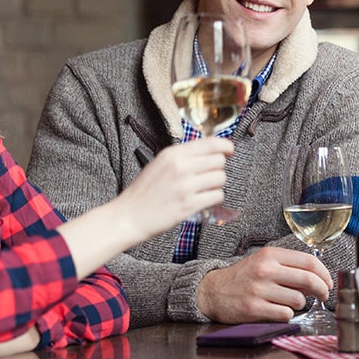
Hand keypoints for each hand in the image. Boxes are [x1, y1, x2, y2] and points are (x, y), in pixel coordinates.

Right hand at [112, 137, 233, 237]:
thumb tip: (213, 152)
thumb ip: (184, 156)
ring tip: (202, 190)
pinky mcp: (189, 205)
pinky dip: (213, 199)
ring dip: (216, 185)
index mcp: (173, 153)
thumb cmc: (145, 190)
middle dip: (217, 169)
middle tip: (207, 177)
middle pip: (219, 161)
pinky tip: (201, 200)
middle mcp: (180, 167)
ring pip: (221, 178)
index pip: (211, 143)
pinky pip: (217, 196)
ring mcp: (185, 186)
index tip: (229, 151)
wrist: (129, 215)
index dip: (226, 146)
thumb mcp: (160, 163)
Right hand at [196, 247, 331, 323]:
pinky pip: (286, 315)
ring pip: (299, 300)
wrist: (213, 291)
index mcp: (270, 255)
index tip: (327, 282)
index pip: (309, 261)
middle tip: (323, 294)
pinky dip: (287, 315)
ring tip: (288, 302)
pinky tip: (277, 310)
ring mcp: (259, 290)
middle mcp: (265, 270)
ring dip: (299, 304)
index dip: (324, 274)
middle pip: (308, 280)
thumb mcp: (263, 262)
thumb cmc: (243, 277)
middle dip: (322, 290)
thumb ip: (288, 266)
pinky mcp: (254, 308)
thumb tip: (318, 278)